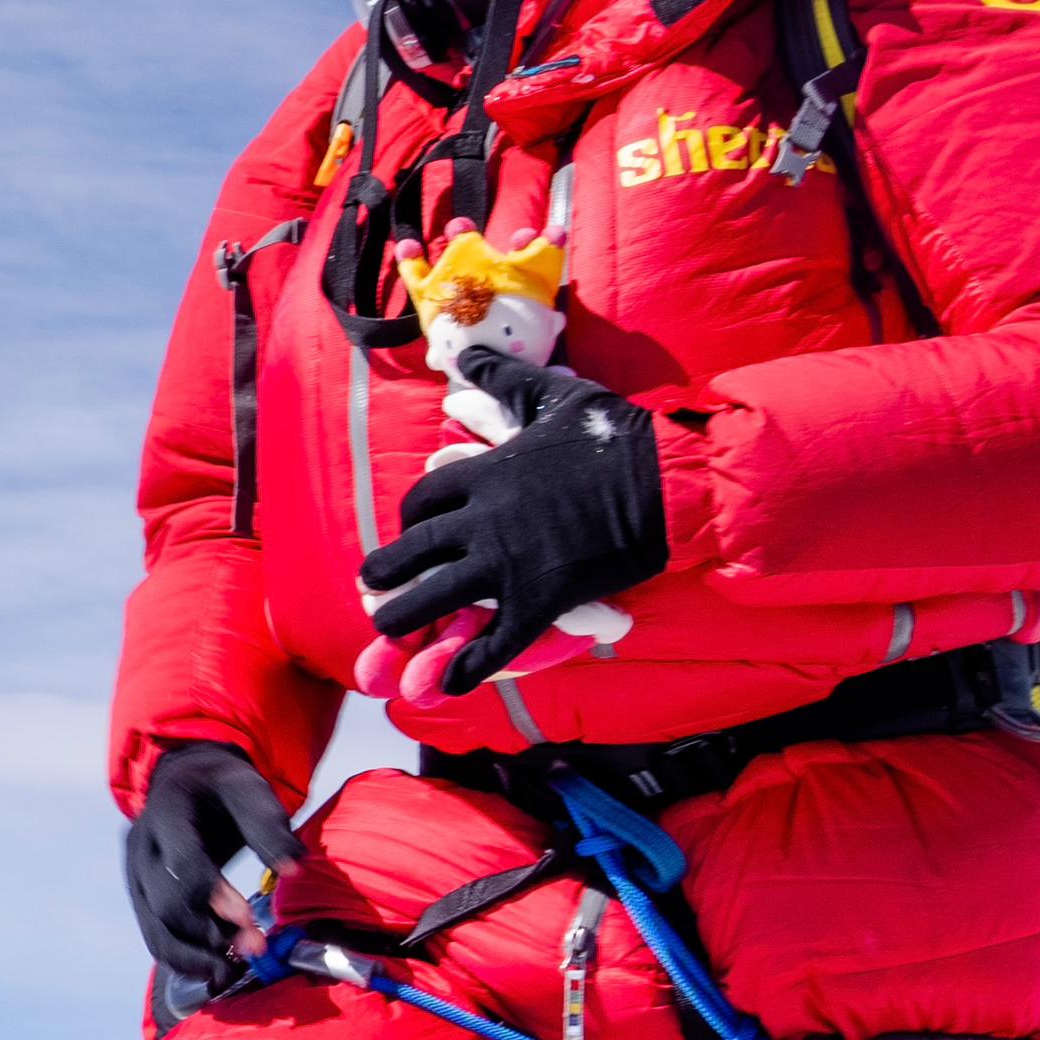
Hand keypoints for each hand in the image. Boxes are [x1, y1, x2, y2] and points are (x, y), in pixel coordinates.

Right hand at [124, 740, 302, 988]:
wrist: (186, 782)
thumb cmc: (222, 787)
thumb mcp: (249, 790)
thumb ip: (269, 827)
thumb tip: (294, 870)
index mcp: (166, 813)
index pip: (183, 865)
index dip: (216, 897)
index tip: (251, 920)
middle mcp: (141, 848)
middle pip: (166, 906)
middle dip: (211, 935)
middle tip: (256, 949)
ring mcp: (135, 877)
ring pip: (156, 932)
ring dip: (196, 958)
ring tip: (234, 971)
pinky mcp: (140, 900)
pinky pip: (156, 939)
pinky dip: (184, 962)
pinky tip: (215, 971)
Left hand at [356, 352, 665, 700]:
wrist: (668, 480)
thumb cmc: (614, 435)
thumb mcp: (553, 395)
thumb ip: (504, 380)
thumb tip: (469, 354)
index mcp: (482, 476)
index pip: (421, 504)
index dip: (408, 522)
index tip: (407, 533)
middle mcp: (482, 521)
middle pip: (410, 552)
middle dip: (385, 572)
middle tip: (372, 588)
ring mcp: (507, 563)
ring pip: (435, 597)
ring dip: (404, 619)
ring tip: (387, 633)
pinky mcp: (540, 599)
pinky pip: (496, 640)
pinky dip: (470, 667)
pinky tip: (449, 685)